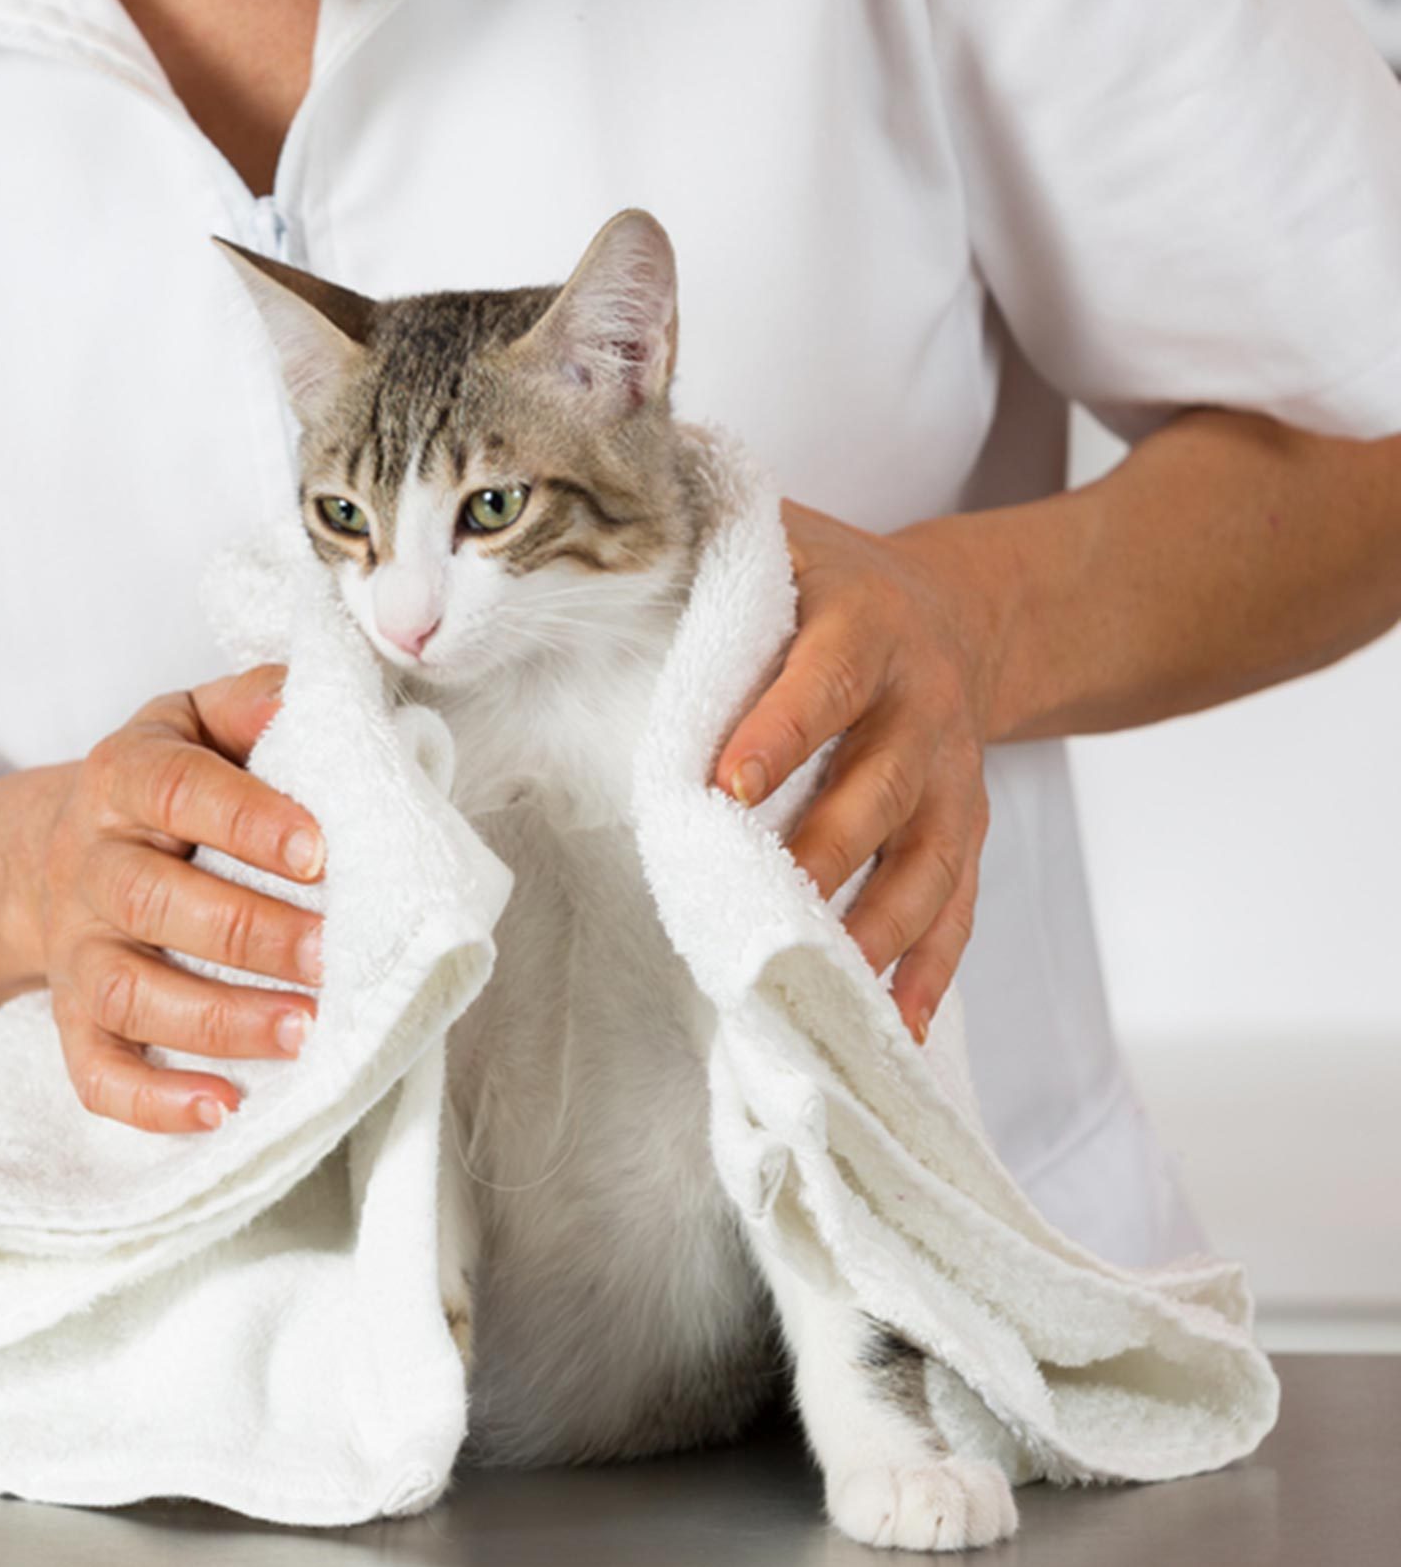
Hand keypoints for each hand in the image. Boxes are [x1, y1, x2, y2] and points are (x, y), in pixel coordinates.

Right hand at [20, 665, 326, 1132]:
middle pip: (152, 899)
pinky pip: (95, 1070)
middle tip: (331, 955)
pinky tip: (224, 1108)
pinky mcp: (72, 1017)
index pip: (177, 789)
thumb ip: (257, 704)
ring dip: (216, 1020)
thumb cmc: (165, 788)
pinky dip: (153, 1102)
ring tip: (302, 1032)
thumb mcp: (200, 722)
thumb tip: (315, 700)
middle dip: (248, 933)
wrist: (53, 852)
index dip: (247, 820)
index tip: (321, 851)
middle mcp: (88, 863)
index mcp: (126, 778)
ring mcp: (75, 948)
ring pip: (126, 991)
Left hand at [712, 502, 1003, 1041]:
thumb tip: (599, 538)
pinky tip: (892, 1028)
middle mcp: (922, 706)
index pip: (824, 683)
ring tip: (822, 985)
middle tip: (762, 908)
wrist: (958, 611)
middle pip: (882, 790)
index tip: (726, 787)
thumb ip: (705, 546)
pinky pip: (958, 905)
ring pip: (925, 862)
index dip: (780, 732)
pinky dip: (930, 970)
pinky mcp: (968, 831)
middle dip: (824, 853)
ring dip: (877, 929)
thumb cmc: (828, 584)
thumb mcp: (781, 542)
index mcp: (865, 630)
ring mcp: (954, 776)